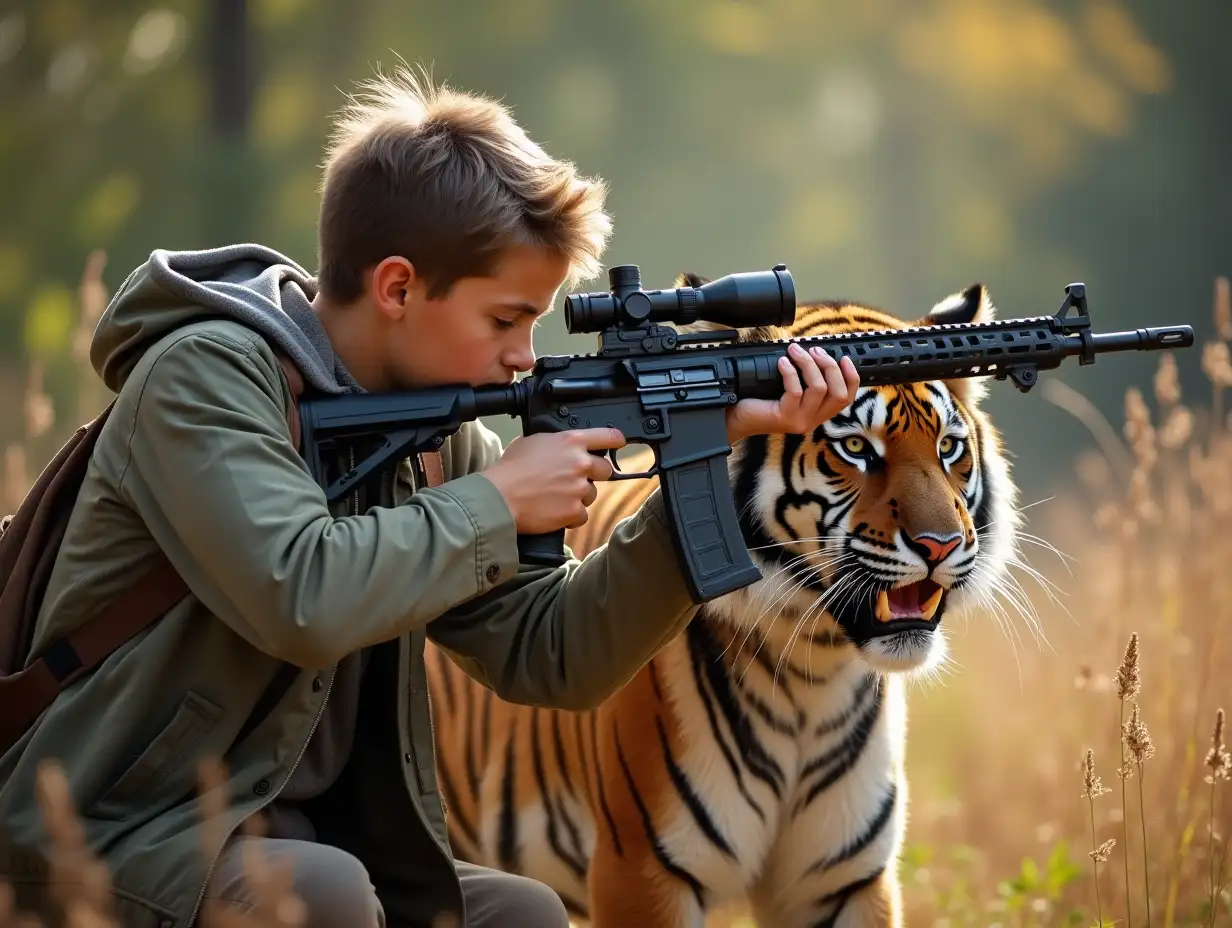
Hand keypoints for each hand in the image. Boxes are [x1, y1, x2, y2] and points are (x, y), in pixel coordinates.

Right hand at [484, 428, 625, 533]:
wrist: (500, 497)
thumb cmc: (510, 469)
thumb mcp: (532, 442)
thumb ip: (555, 442)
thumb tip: (560, 446)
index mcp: (571, 441)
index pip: (608, 436)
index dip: (615, 440)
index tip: (618, 443)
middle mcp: (580, 463)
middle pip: (605, 469)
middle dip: (593, 475)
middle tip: (575, 479)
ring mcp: (579, 488)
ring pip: (592, 494)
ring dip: (579, 497)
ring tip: (556, 497)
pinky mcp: (574, 511)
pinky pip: (581, 515)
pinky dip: (571, 516)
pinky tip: (555, 511)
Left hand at [725, 343, 860, 443]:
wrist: (738, 417)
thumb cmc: (762, 400)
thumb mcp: (790, 390)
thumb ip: (807, 379)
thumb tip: (816, 352)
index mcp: (818, 413)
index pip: (847, 399)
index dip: (851, 377)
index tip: (844, 358)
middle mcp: (813, 420)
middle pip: (839, 393)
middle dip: (830, 366)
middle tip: (815, 350)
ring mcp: (800, 421)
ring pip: (819, 388)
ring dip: (809, 364)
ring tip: (795, 350)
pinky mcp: (785, 417)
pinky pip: (795, 390)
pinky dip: (790, 372)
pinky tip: (782, 362)